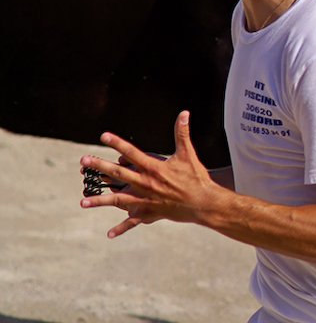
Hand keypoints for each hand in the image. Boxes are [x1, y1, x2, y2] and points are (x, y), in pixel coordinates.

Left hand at [80, 111, 216, 237]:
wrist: (202, 202)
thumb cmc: (196, 177)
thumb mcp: (187, 153)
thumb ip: (182, 133)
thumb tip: (184, 112)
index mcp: (153, 168)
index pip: (131, 152)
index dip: (117, 143)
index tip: (103, 136)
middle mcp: (145, 183)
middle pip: (118, 173)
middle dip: (99, 166)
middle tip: (83, 160)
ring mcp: (145, 200)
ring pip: (118, 200)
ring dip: (100, 201)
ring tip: (82, 201)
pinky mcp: (149, 213)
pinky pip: (133, 221)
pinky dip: (121, 228)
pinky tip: (109, 234)